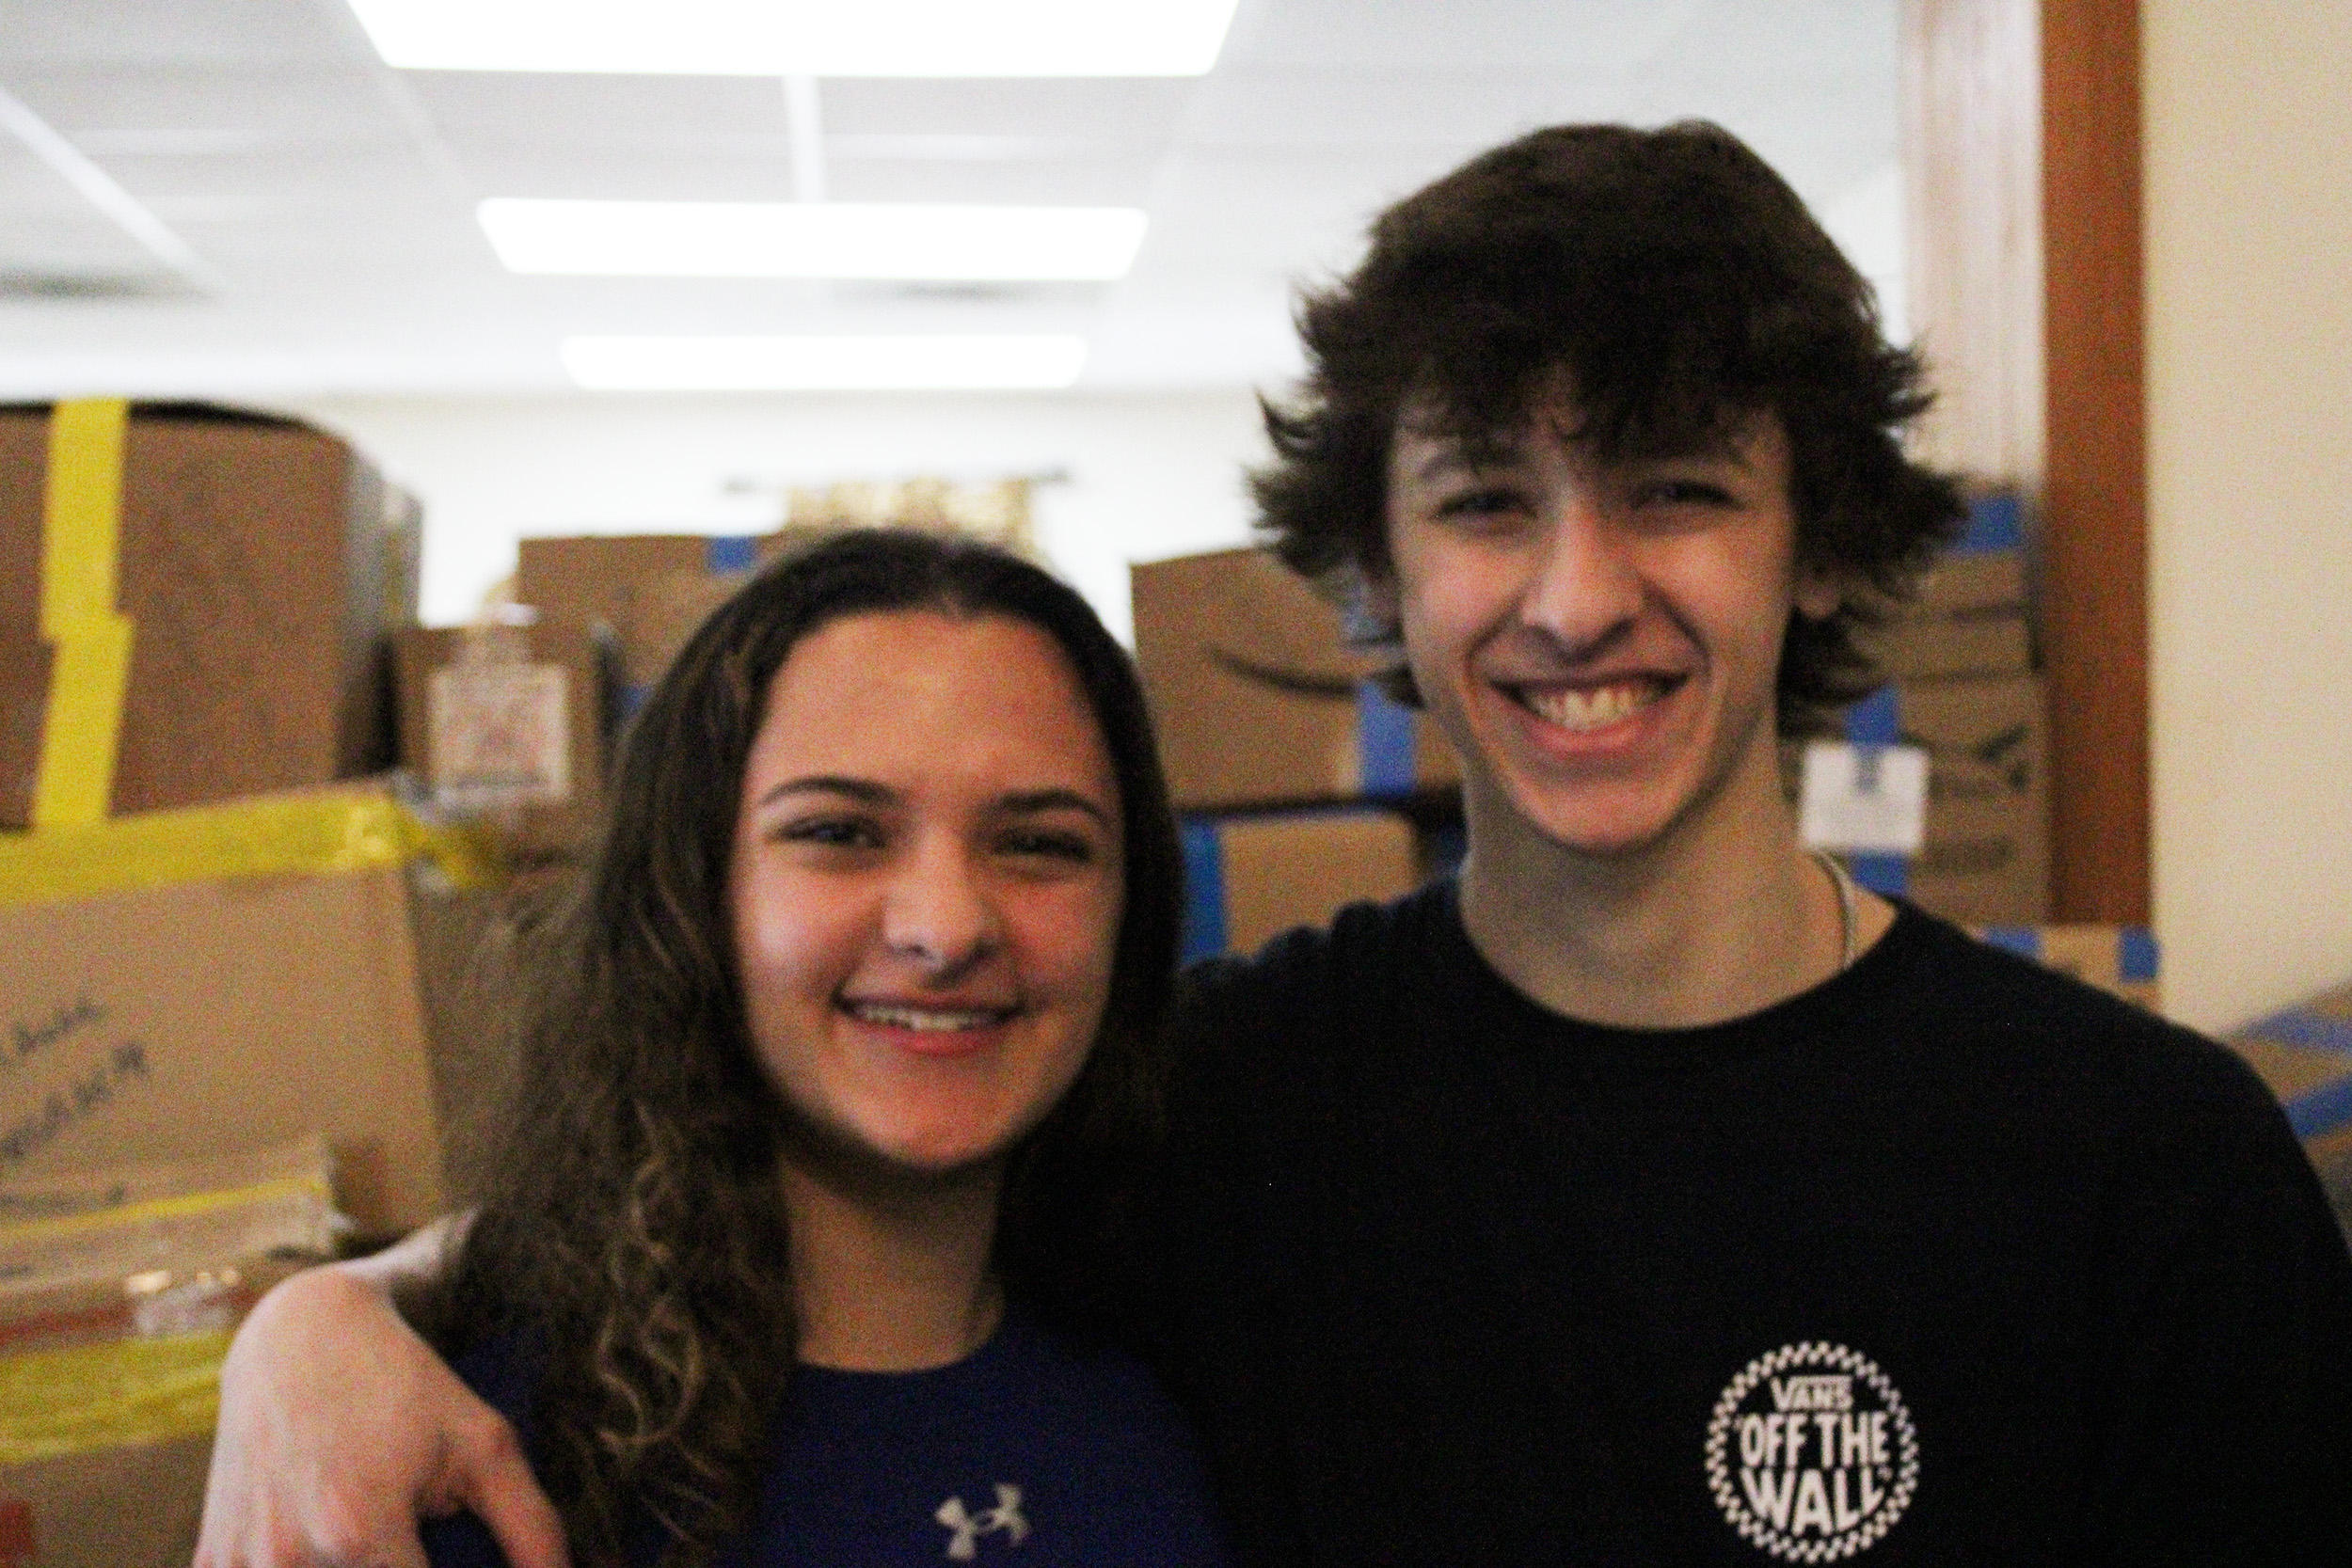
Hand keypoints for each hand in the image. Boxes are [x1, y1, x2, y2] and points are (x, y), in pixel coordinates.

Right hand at [193, 1252, 567, 1567]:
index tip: (453, 1564)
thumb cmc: (405, 1387)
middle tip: (423, 1547)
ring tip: (389, 1542)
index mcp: (360, 1531)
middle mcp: (289, 1558)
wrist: (299, 1339)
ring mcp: (240, 1565)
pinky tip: (326, 1546)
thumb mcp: (485, 1444)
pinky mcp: (210, 1563)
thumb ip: (532, 1530)